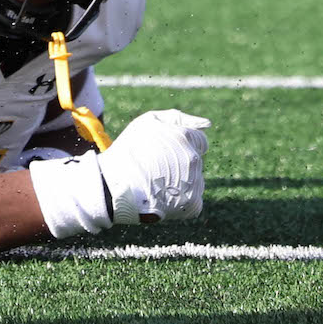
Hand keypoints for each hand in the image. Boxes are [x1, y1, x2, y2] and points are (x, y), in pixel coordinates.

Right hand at [98, 108, 209, 223]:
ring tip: (157, 182)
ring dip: (182, 180)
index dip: (181, 145)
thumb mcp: (148, 122)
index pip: (200, 142)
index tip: (164, 152)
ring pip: (195, 180)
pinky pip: (193, 200)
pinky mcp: (192, 205)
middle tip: (156, 167)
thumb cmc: (129, 151)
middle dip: (181, 162)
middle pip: (196, 161)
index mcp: (186, 138)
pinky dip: (182, 199)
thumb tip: (207, 124)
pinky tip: (163, 196)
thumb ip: (179, 118)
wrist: (114, 186)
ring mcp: (195, 183)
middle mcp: (194, 160)